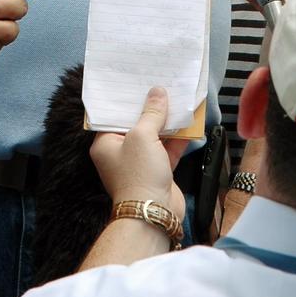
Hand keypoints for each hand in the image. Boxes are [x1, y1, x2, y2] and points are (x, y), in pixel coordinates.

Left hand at [90, 87, 187, 218]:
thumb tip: (157, 93)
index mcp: (106, 143)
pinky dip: (177, 139)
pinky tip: (189, 124)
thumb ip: (151, 113)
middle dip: (150, 108)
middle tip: (161, 86)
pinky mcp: (157, 171)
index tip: (138, 83)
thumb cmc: (139, 174)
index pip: (114, 115)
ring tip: (178, 100)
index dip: (127, 99)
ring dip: (167, 122)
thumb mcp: (142, 136)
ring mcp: (140, 163)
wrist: (154, 213)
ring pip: (154, 136)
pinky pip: (167, 149)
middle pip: (136, 124)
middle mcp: (120, 152)